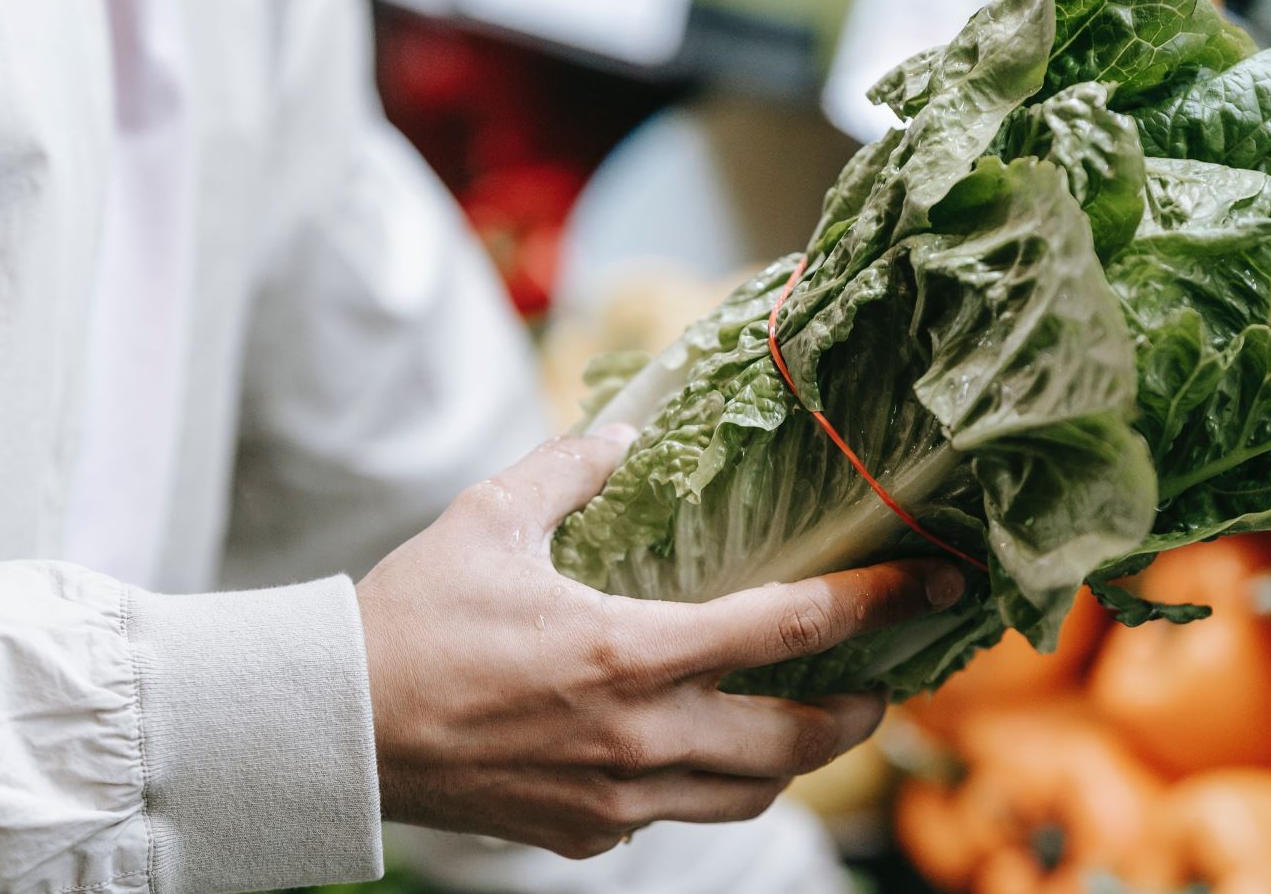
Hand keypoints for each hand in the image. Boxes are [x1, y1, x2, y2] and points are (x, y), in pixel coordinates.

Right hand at [355, 426, 964, 858]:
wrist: (338, 728)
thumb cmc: (412, 618)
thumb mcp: (490, 520)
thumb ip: (571, 471)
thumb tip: (622, 436)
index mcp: (628, 652)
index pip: (787, 629)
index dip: (874, 605)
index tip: (932, 586)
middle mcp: (638, 737)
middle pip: (795, 743)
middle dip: (858, 713)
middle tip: (879, 681)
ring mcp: (614, 798)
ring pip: (745, 796)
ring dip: (792, 763)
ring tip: (806, 725)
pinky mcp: (583, 835)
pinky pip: (671, 815)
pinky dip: (702, 784)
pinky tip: (686, 748)